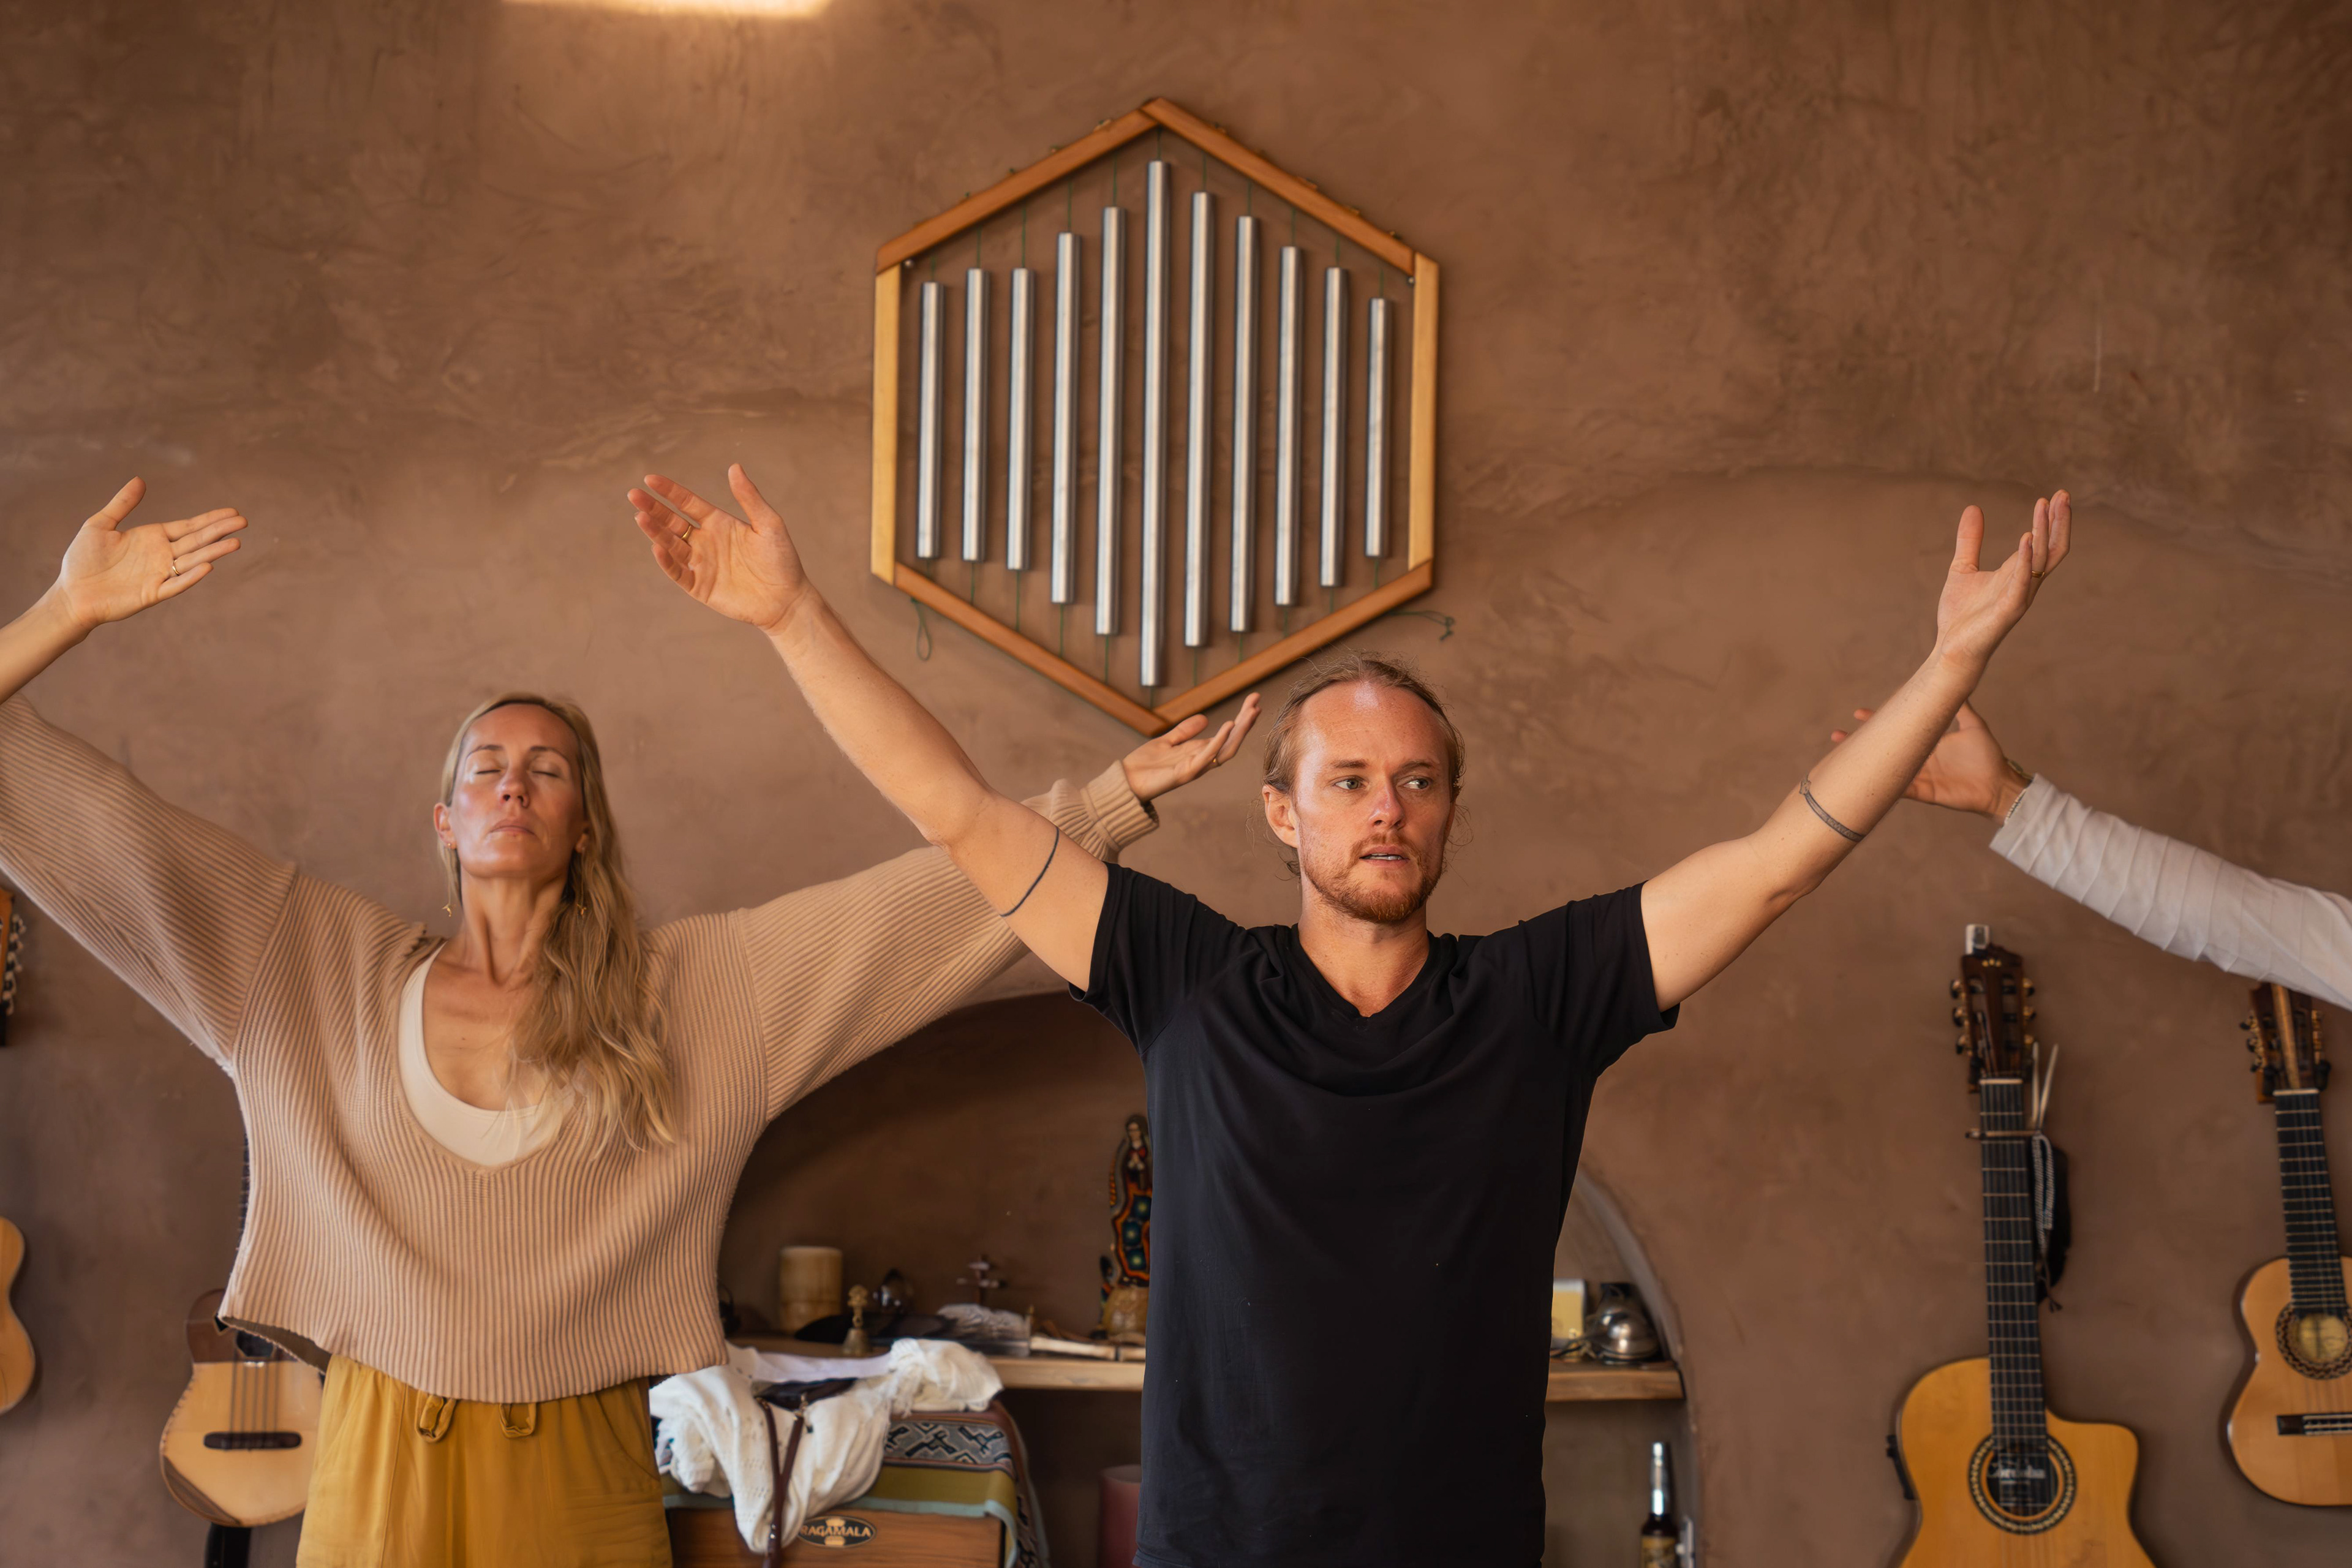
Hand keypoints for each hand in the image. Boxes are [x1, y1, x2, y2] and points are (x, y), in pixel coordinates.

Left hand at [51, 479, 245, 632]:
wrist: (71, 593)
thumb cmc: (83, 560)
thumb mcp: (99, 525)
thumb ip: (122, 504)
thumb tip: (140, 480)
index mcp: (152, 537)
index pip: (188, 527)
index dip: (210, 519)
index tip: (232, 512)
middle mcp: (161, 555)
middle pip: (197, 541)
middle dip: (220, 531)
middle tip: (243, 522)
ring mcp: (159, 574)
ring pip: (193, 560)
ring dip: (214, 552)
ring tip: (236, 543)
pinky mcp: (153, 593)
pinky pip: (176, 584)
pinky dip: (191, 576)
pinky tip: (207, 566)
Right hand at [629, 464, 811, 634]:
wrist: (787, 599)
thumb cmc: (782, 559)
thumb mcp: (769, 524)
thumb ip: (749, 497)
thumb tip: (734, 466)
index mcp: (719, 523)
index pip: (687, 503)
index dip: (669, 491)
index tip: (650, 479)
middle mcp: (706, 541)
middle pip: (672, 522)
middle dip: (653, 509)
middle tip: (634, 495)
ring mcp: (701, 564)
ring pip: (671, 545)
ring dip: (655, 532)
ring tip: (640, 517)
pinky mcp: (700, 587)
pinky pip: (678, 573)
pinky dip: (667, 562)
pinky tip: (658, 548)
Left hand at [1120, 694, 1261, 802]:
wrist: (1127, 780)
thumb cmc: (1146, 764)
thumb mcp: (1167, 740)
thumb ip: (1185, 731)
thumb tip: (1204, 718)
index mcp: (1200, 752)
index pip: (1228, 734)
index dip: (1241, 719)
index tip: (1253, 700)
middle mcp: (1203, 760)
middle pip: (1232, 740)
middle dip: (1246, 721)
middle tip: (1257, 700)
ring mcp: (1197, 767)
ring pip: (1227, 749)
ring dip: (1240, 730)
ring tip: (1252, 711)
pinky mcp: (1187, 772)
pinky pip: (1208, 756)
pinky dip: (1219, 741)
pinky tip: (1228, 726)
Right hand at [1831, 701, 2021, 818]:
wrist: (1999, 785)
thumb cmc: (1988, 757)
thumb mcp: (1974, 725)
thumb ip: (1962, 707)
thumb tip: (1957, 682)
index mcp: (1927, 743)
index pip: (1898, 730)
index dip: (1878, 721)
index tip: (1858, 713)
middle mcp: (1918, 759)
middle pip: (1884, 750)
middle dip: (1860, 742)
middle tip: (1836, 735)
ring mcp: (1917, 777)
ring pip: (1885, 768)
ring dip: (1865, 763)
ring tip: (1842, 757)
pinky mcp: (1922, 792)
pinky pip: (1898, 788)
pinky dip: (1884, 783)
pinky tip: (1867, 778)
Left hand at [1931, 490, 2070, 674]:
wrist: (1950, 649)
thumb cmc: (1960, 616)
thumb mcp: (1962, 568)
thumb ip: (1970, 540)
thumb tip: (1973, 507)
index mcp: (2017, 573)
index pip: (2044, 542)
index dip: (2051, 520)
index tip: (2053, 495)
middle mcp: (2025, 583)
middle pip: (2053, 548)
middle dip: (2059, 522)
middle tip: (2063, 494)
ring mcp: (2020, 596)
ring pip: (2041, 559)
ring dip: (2044, 531)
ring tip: (2044, 505)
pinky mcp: (2009, 610)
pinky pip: (2022, 581)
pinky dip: (2024, 558)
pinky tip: (2026, 537)